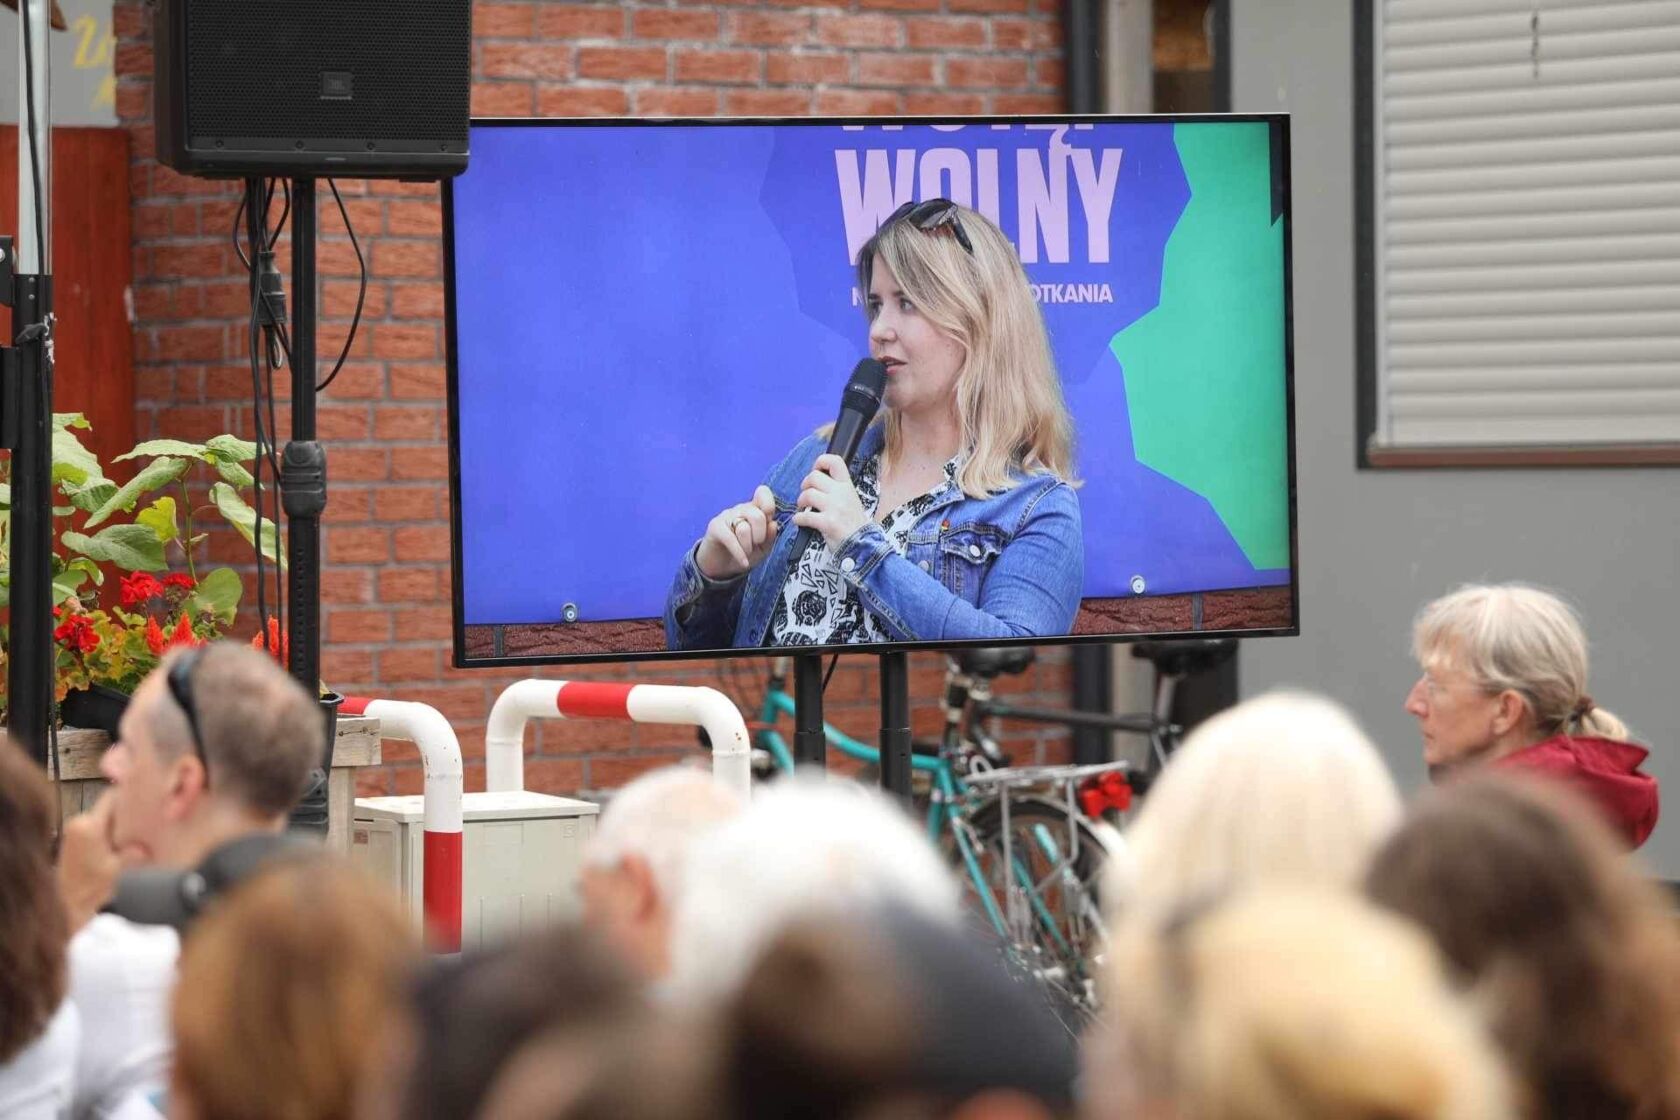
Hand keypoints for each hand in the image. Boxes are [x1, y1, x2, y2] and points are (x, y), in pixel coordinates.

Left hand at [57, 790, 139, 933]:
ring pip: (102, 819)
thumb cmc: (92, 889)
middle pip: (108, 808)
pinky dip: (108, 834)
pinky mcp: (72, 843)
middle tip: (147, 820)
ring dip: (118, 826)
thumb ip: (136, 851)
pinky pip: (95, 829)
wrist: (69, 908)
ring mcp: (72, 832)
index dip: (130, 795)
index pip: (111, 796)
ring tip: (136, 836)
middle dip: (126, 813)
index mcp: (88, 825)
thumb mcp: (121, 869)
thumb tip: (148, 843)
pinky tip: (121, 847)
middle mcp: (77, 823)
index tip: (147, 799)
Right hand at [695, 485, 779, 580]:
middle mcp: (741, 509)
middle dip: (760, 536)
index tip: (769, 520)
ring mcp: (727, 516)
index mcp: (755, 509)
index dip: (769, 505)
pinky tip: (743, 562)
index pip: (763, 493)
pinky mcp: (715, 527)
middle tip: (756, 544)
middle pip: (758, 516)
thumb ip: (770, 537)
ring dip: (748, 547)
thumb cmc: (744, 553)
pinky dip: (739, 553)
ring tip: (746, 552)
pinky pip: (731, 539)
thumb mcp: (762, 548)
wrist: (721, 566)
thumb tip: (773, 524)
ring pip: (744, 528)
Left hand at [792, 454, 868, 550]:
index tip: (815, 470)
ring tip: (802, 509)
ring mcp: (835, 508)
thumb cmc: (854, 525)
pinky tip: (800, 521)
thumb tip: (818, 483)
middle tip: (805, 495)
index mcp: (847, 486)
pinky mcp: (828, 523)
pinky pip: (804, 516)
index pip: (835, 462)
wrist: (863, 546)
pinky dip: (798, 519)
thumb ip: (837, 490)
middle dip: (805, 486)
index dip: (821, 462)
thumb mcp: (852, 501)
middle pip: (814, 477)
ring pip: (807, 495)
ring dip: (800, 502)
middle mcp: (841, 493)